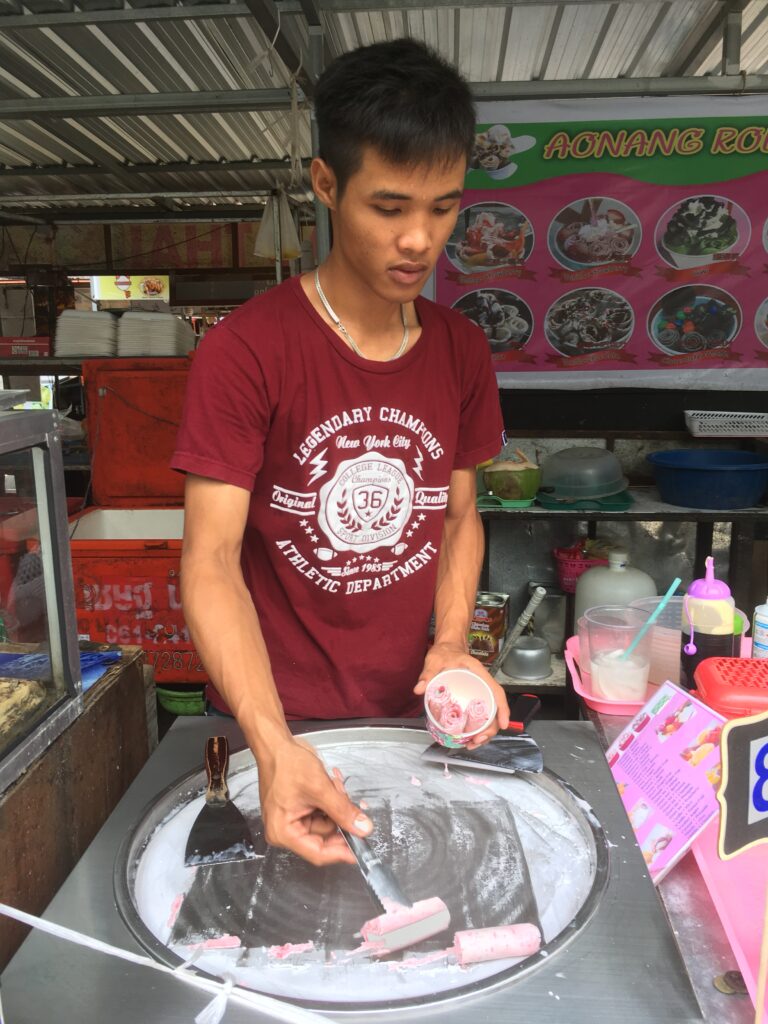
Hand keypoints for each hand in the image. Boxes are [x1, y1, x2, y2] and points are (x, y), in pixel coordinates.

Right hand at [257, 736, 372, 865]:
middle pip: (324, 836)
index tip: (361, 850)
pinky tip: (332, 784)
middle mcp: (286, 831)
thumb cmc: (288, 764)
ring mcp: (293, 820)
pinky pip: (322, 812)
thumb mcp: (320, 788)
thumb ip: (343, 810)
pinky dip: (331, 800)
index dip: (341, 852)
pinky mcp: (298, 810)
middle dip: (340, 817)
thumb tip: (363, 829)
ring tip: (335, 784)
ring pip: (327, 822)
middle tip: (350, 800)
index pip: (317, 852)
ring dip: (337, 805)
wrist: (276, 745)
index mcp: (284, 832)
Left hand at [414, 641, 509, 749]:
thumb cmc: (444, 652)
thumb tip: (419, 688)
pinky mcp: (473, 697)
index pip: (496, 692)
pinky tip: (468, 737)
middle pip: (494, 709)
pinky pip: (480, 714)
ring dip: (484, 731)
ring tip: (472, 744)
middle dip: (490, 728)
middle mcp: (482, 684)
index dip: (502, 709)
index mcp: (479, 673)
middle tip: (476, 741)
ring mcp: (479, 692)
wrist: (446, 647)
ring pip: (488, 714)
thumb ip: (428, 673)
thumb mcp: (435, 660)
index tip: (503, 725)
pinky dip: (477, 727)